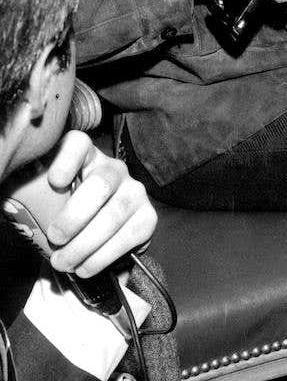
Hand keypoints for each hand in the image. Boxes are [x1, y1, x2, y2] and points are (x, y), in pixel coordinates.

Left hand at [42, 132, 156, 278]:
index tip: (54, 181)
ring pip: (115, 214)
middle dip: (76, 215)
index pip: (79, 144)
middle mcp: (115, 170)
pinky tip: (85, 267)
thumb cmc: (66, 217)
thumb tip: (8, 199)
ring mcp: (135, 192)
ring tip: (63, 262)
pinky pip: (128, 236)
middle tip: (55, 238)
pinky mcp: (148, 217)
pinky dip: (102, 257)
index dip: (68, 158)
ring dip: (85, 244)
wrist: (98, 240)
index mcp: (86, 160)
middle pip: (102, 182)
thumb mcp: (48, 204)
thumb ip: (31, 199)